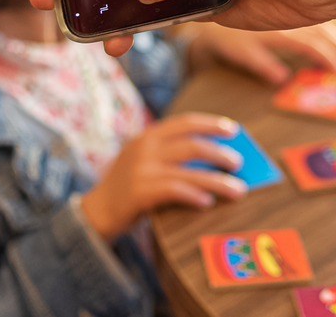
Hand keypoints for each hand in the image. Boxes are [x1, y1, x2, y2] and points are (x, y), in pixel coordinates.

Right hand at [80, 112, 246, 241]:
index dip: (211, 124)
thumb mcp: (146, 162)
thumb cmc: (130, 187)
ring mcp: (141, 170)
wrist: (96, 212)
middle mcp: (144, 148)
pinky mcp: (139, 192)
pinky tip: (208, 202)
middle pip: (192, 146)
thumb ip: (172, 155)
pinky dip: (195, 195)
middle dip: (220, 154)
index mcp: (147, 136)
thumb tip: (219, 159)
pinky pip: (175, 191)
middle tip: (239, 163)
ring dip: (218, 181)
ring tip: (238, 189)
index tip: (234, 129)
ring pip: (189, 171)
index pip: (185, 122)